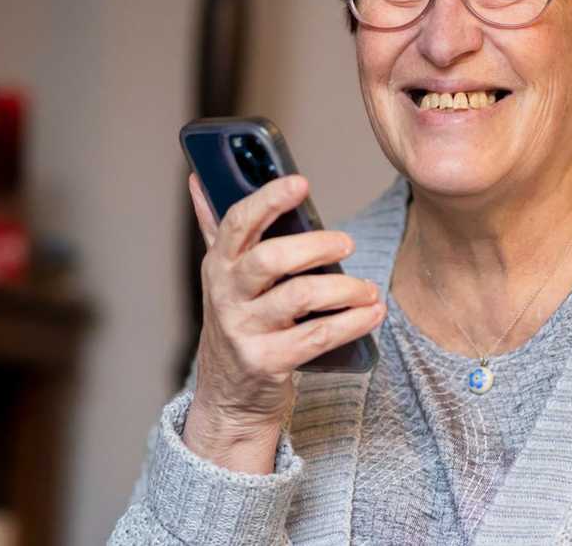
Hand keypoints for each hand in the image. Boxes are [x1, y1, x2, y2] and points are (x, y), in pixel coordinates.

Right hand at [183, 172, 384, 467]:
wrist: (228, 395)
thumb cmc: (235, 320)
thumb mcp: (219, 274)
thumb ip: (213, 226)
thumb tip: (198, 176)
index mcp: (218, 264)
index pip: (237, 222)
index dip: (268, 199)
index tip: (301, 183)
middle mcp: (226, 295)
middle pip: (271, 258)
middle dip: (315, 246)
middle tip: (347, 244)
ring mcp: (245, 330)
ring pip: (300, 297)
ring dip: (344, 289)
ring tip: (370, 289)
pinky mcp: (267, 362)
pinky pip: (317, 337)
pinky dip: (352, 322)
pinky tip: (373, 313)